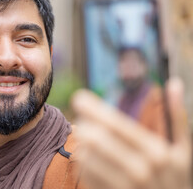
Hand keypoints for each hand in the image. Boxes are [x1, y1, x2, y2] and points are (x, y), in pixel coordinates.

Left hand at [71, 78, 191, 188]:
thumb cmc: (175, 180)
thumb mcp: (182, 151)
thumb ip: (177, 117)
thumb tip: (175, 83)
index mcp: (156, 152)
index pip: (116, 124)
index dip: (93, 109)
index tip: (78, 98)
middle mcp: (139, 170)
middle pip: (95, 140)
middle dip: (84, 125)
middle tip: (81, 121)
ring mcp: (123, 187)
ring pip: (86, 157)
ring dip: (82, 144)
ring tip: (87, 141)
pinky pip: (85, 174)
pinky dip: (83, 163)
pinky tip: (90, 160)